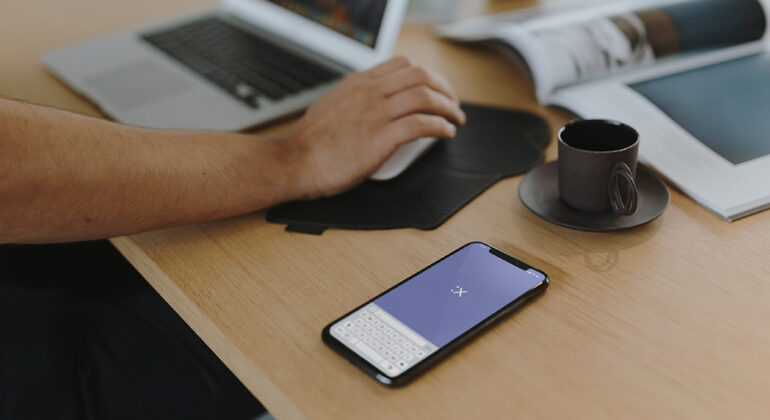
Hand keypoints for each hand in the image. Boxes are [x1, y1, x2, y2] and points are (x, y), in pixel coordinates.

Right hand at [278, 56, 465, 198]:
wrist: (296, 160)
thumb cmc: (310, 142)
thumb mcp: (332, 105)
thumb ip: (356, 99)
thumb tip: (373, 105)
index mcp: (359, 82)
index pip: (404, 65)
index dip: (427, 76)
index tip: (436, 89)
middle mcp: (371, 92)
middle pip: (421, 77)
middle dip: (445, 89)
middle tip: (452, 104)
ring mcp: (377, 113)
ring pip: (426, 97)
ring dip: (448, 108)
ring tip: (455, 119)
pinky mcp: (382, 138)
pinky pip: (422, 124)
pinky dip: (440, 127)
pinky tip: (445, 133)